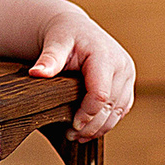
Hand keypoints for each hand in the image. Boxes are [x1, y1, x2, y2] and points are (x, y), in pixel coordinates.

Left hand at [26, 11, 137, 139]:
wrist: (76, 28)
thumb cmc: (64, 35)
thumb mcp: (55, 43)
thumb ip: (49, 59)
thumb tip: (36, 73)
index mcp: (105, 56)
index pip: (101, 94)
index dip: (87, 113)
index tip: (71, 126)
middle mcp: (122, 65)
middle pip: (111, 106)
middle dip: (91, 125)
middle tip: (71, 136)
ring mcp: (128, 75)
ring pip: (119, 111)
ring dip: (100, 127)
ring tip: (78, 136)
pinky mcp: (128, 83)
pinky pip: (122, 109)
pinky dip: (108, 122)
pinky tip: (90, 130)